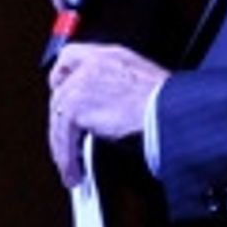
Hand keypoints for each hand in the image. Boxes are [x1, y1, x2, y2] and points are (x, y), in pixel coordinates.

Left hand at [47, 42, 168, 186]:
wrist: (169, 112)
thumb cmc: (168, 103)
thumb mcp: (144, 83)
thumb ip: (119, 88)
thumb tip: (110, 109)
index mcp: (110, 56)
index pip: (71, 56)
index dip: (62, 77)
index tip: (60, 93)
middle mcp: (92, 65)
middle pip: (59, 91)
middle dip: (60, 120)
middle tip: (66, 140)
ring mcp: (81, 83)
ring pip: (57, 117)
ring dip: (61, 145)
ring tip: (69, 166)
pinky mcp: (75, 106)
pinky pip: (62, 136)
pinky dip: (66, 157)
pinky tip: (74, 170)